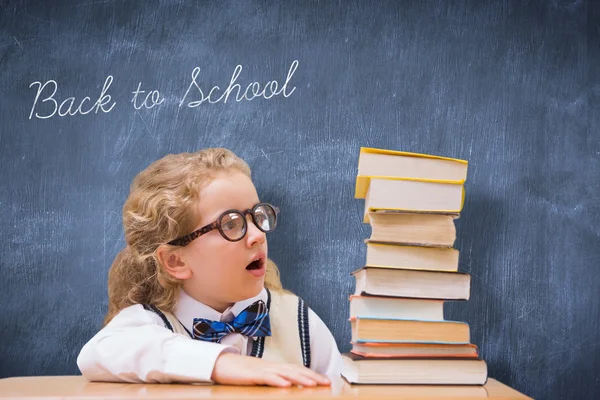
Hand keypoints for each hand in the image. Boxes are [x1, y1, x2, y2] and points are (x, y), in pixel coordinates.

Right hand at [211, 352, 330, 387]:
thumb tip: (289, 386)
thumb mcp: (261, 377)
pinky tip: (286, 385)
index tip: (326, 381)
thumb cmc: (242, 372)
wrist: (222, 364)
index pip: (297, 370)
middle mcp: (272, 366)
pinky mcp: (253, 374)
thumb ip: (274, 379)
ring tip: (313, 384)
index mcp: (275, 367)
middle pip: (296, 370)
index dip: (312, 375)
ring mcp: (263, 369)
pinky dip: (278, 380)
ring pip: (285, 373)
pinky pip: (267, 377)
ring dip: (300, 378)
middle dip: (312, 376)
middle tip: (327, 382)